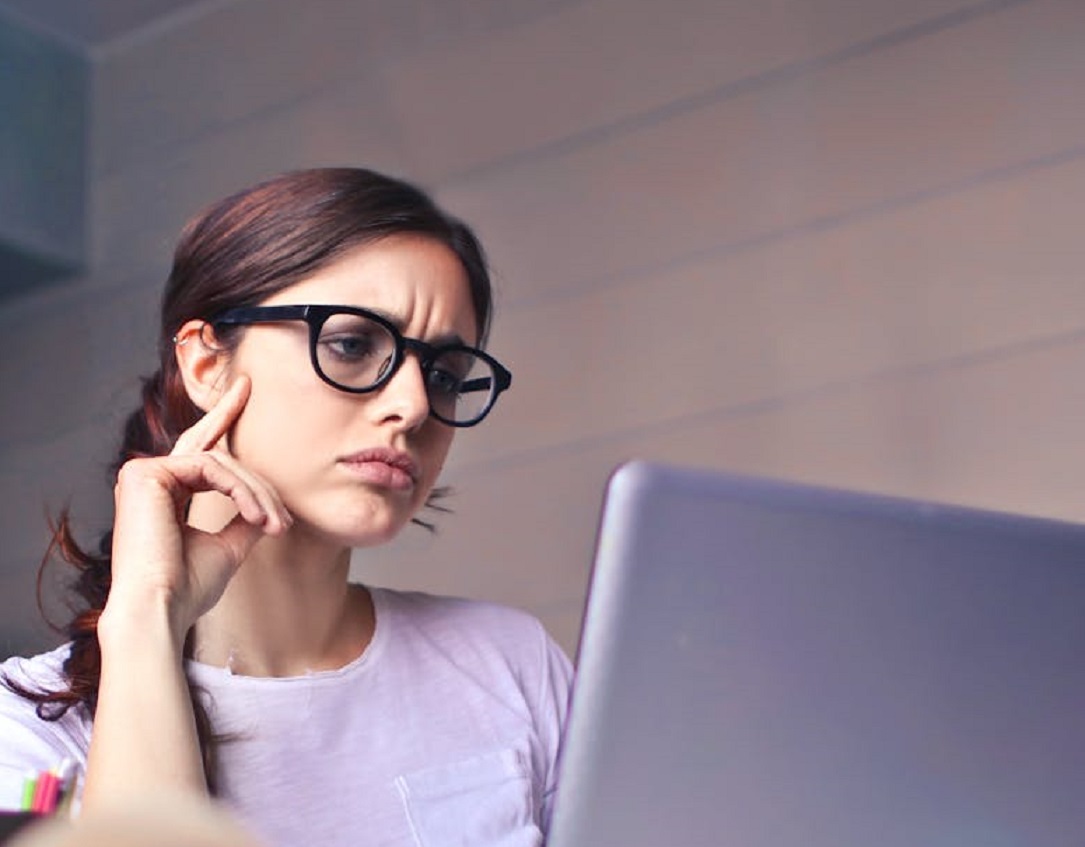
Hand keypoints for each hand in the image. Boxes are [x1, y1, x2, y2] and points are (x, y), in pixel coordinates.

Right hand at [104, 376, 291, 638]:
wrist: (162, 610)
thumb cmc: (188, 588)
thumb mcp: (228, 546)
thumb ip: (245, 518)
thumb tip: (268, 507)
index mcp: (163, 492)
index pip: (200, 448)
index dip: (223, 415)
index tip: (247, 388)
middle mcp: (148, 477)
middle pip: (217, 455)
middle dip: (257, 479)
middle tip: (282, 511)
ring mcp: (143, 473)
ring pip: (220, 462)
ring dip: (256, 494)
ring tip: (274, 526)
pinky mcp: (145, 474)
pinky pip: (210, 467)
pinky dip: (240, 491)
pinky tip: (256, 516)